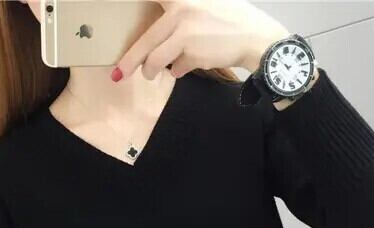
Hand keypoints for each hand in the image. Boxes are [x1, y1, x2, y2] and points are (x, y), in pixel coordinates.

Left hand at [115, 0, 290, 79]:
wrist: (255, 36)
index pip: (150, 0)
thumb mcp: (202, 7)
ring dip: (151, 71)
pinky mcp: (191, 52)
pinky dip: (180, 70)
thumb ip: (179, 17)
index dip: (135, 21)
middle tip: (118, 74)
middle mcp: (179, 10)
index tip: (119, 44)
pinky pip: (177, 67)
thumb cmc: (230, 22)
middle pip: (145, 40)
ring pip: (156, 59)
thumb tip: (161, 40)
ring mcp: (184, 32)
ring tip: (151, 74)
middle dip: (130, 61)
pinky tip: (187, 66)